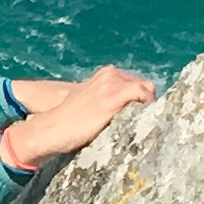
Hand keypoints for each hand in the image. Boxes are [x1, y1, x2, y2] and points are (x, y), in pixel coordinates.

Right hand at [0, 67, 156, 173]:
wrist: (54, 128)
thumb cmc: (71, 123)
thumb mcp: (92, 105)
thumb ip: (109, 103)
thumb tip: (128, 115)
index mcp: (106, 75)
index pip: (137, 83)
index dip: (144, 100)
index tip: (145, 116)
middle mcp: (110, 75)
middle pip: (145, 85)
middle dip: (148, 103)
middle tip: (147, 123)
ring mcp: (111, 85)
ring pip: (146, 88)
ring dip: (149, 106)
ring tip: (145, 124)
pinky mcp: (111, 97)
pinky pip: (141, 93)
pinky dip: (147, 105)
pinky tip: (142, 120)